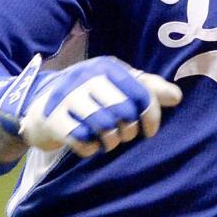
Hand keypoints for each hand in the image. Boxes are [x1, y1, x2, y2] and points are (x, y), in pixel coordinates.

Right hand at [0, 55, 181, 157]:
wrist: (40, 105)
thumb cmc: (89, 96)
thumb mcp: (117, 85)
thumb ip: (148, 88)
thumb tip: (177, 97)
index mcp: (107, 67)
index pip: (141, 92)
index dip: (151, 116)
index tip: (150, 131)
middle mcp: (87, 77)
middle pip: (123, 111)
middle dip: (128, 130)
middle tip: (124, 135)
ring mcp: (68, 97)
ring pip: (103, 126)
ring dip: (111, 141)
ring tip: (108, 141)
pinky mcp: (53, 119)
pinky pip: (81, 140)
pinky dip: (90, 149)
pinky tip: (89, 146)